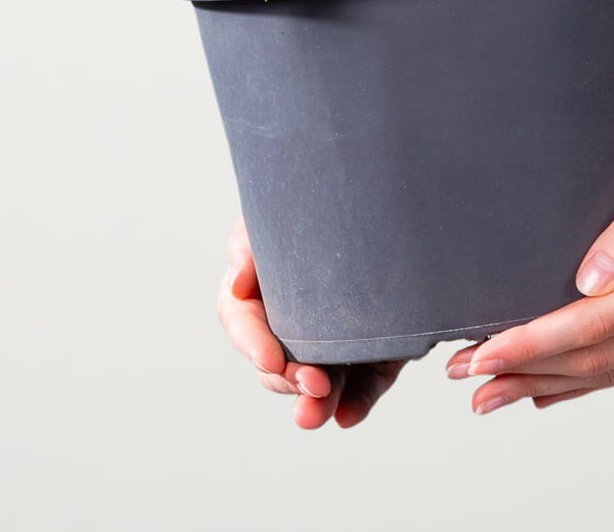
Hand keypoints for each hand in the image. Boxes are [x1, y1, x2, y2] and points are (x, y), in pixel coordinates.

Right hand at [217, 218, 404, 429]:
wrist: (377, 196)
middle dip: (289, 380)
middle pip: (276, 364)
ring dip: (317, 403)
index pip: (242, 322)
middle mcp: (292, 321)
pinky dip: (355, 403)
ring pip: (318, 383)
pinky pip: (364, 383)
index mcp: (260, 290)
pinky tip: (347, 416)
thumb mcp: (270, 214)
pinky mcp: (373, 349)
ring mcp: (332, 340)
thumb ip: (248, 246)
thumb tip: (236, 285)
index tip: (270, 358)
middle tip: (313, 382)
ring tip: (320, 413)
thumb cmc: (306, 201)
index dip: (252, 343)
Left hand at [445, 89, 613, 414]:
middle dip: (528, 372)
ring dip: (553, 382)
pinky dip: (593, 378)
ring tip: (495, 391)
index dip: (532, 343)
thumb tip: (587, 282)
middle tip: (466, 381)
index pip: (595, 325)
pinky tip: (555, 386)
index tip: (480, 354)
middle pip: (601, 360)